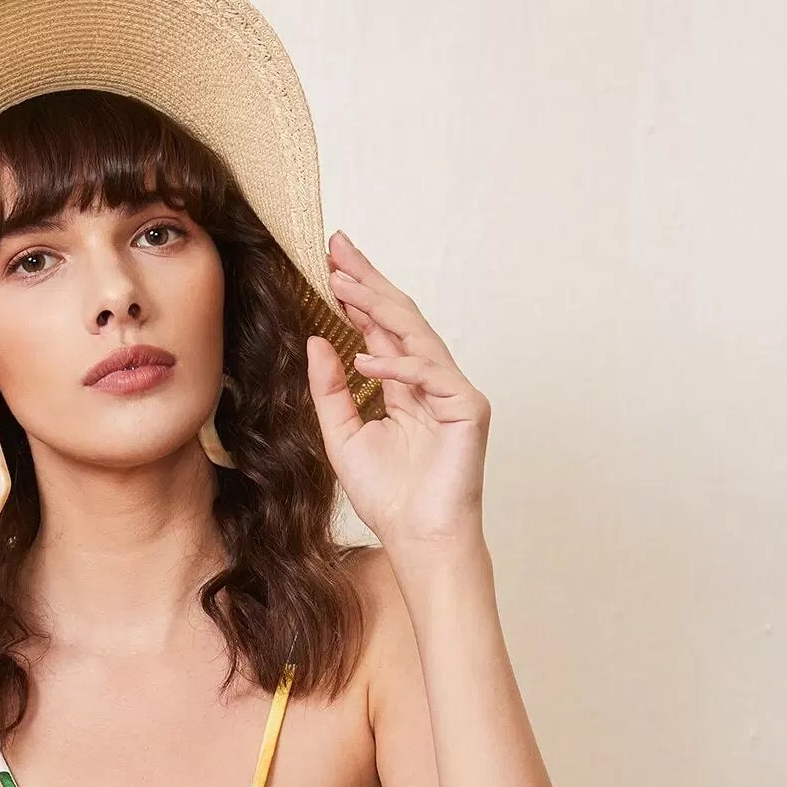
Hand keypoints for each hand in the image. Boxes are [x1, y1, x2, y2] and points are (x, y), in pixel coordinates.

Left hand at [305, 229, 490, 551]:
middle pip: (399, 318)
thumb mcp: (342, 436)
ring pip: (416, 335)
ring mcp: (452, 392)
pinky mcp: (468, 409)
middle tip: (338, 247)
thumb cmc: (389, 497)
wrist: (418, 539)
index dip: (356, 295)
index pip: (379, 329)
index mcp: (404, 387)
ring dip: (378, 306)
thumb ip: (330, 390)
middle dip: (368, 281)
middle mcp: (431, 382)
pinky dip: (397, 365)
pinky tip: (363, 357)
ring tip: (343, 282)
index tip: (329, 264)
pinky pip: (430, 375)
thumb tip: (317, 342)